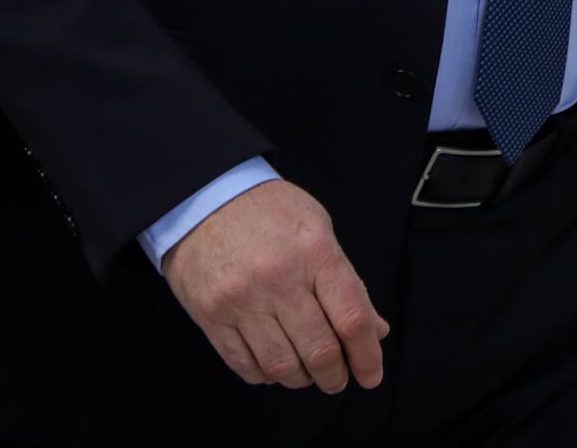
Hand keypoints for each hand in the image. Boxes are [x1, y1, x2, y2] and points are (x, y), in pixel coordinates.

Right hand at [160, 178, 387, 392]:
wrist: (202, 197)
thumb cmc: (267, 211)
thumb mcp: (317, 228)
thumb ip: (347, 282)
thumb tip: (374, 329)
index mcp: (314, 251)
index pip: (352, 318)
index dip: (367, 356)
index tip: (371, 375)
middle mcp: (279, 278)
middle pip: (320, 351)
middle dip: (335, 377)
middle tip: (337, 378)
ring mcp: (242, 300)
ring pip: (282, 367)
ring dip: (301, 379)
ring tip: (305, 371)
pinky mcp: (212, 316)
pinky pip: (246, 366)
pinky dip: (266, 375)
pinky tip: (273, 364)